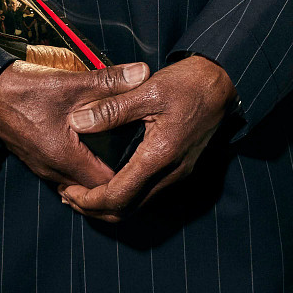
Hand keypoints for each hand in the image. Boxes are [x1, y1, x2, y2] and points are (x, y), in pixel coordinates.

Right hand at [0, 59, 147, 191]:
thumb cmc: (26, 90)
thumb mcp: (71, 83)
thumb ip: (109, 81)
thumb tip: (143, 73)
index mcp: (64, 157)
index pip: (105, 185)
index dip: (128, 178)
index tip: (146, 164)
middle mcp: (52, 170)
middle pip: (92, 190)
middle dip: (115, 183)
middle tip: (140, 168)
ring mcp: (42, 167)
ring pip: (77, 184)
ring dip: (97, 178)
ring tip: (123, 164)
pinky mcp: (37, 160)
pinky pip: (65, 175)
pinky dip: (82, 170)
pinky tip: (95, 154)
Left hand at [58, 55, 237, 223]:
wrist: (226, 82)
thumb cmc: (190, 83)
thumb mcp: (149, 89)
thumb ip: (112, 108)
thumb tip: (77, 122)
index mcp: (160, 156)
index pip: (118, 197)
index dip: (88, 200)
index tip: (67, 189)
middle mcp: (170, 173)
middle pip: (126, 211)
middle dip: (93, 208)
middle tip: (68, 195)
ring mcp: (178, 174)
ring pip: (137, 206)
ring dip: (108, 204)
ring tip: (83, 190)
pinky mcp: (180, 169)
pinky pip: (147, 194)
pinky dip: (124, 195)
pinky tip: (110, 180)